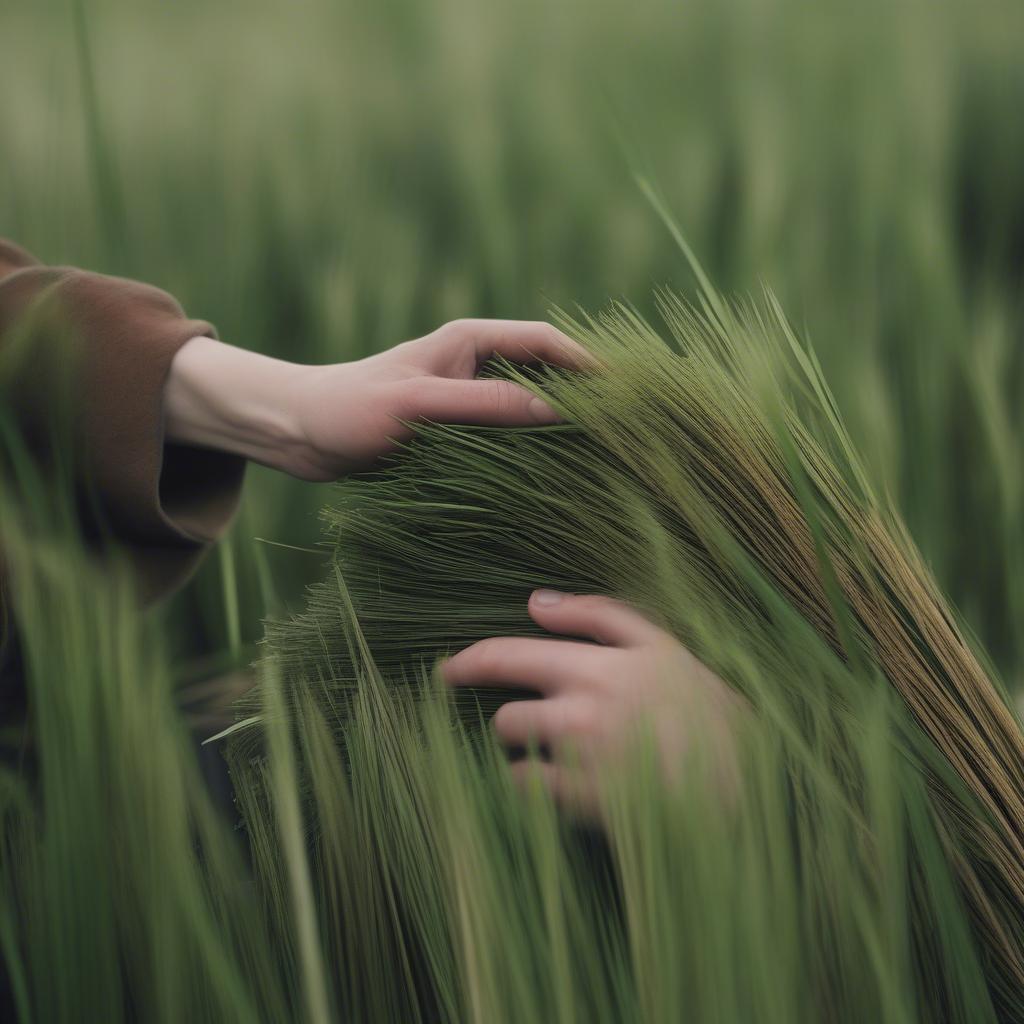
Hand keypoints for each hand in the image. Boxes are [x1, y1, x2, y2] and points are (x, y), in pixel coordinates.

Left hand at [164, 320, 590, 480]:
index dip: (587, 363)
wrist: (300, 432)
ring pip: (528, 406)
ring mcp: (467, 398)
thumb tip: (553, 410)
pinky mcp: (456, 430)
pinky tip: (549, 474)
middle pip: (545, 372)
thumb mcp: (417, 406)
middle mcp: (474, 365)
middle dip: (582, 395)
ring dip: (558, 424)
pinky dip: (529, 447)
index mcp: (468, 341)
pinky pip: (506, 434)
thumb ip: (482, 406)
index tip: (624, 391)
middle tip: (621, 428)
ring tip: (598, 453)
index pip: (544, 341)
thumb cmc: (350, 409)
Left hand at [442, 590, 743, 816]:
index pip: (507, 655)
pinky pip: (528, 791)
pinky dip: (532, 786)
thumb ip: (597, 615)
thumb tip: (535, 601)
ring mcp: (582, 762)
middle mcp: (582, 710)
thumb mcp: (663, 645)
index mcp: (598, 665)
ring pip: (515, 750)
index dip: (468, 661)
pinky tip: (565, 783)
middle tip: (526, 722)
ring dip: (525, 748)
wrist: (752, 783)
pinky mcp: (587, 807)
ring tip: (565, 753)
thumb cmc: (708, 709)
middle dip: (510, 715)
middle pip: (506, 710)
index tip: (446, 669)